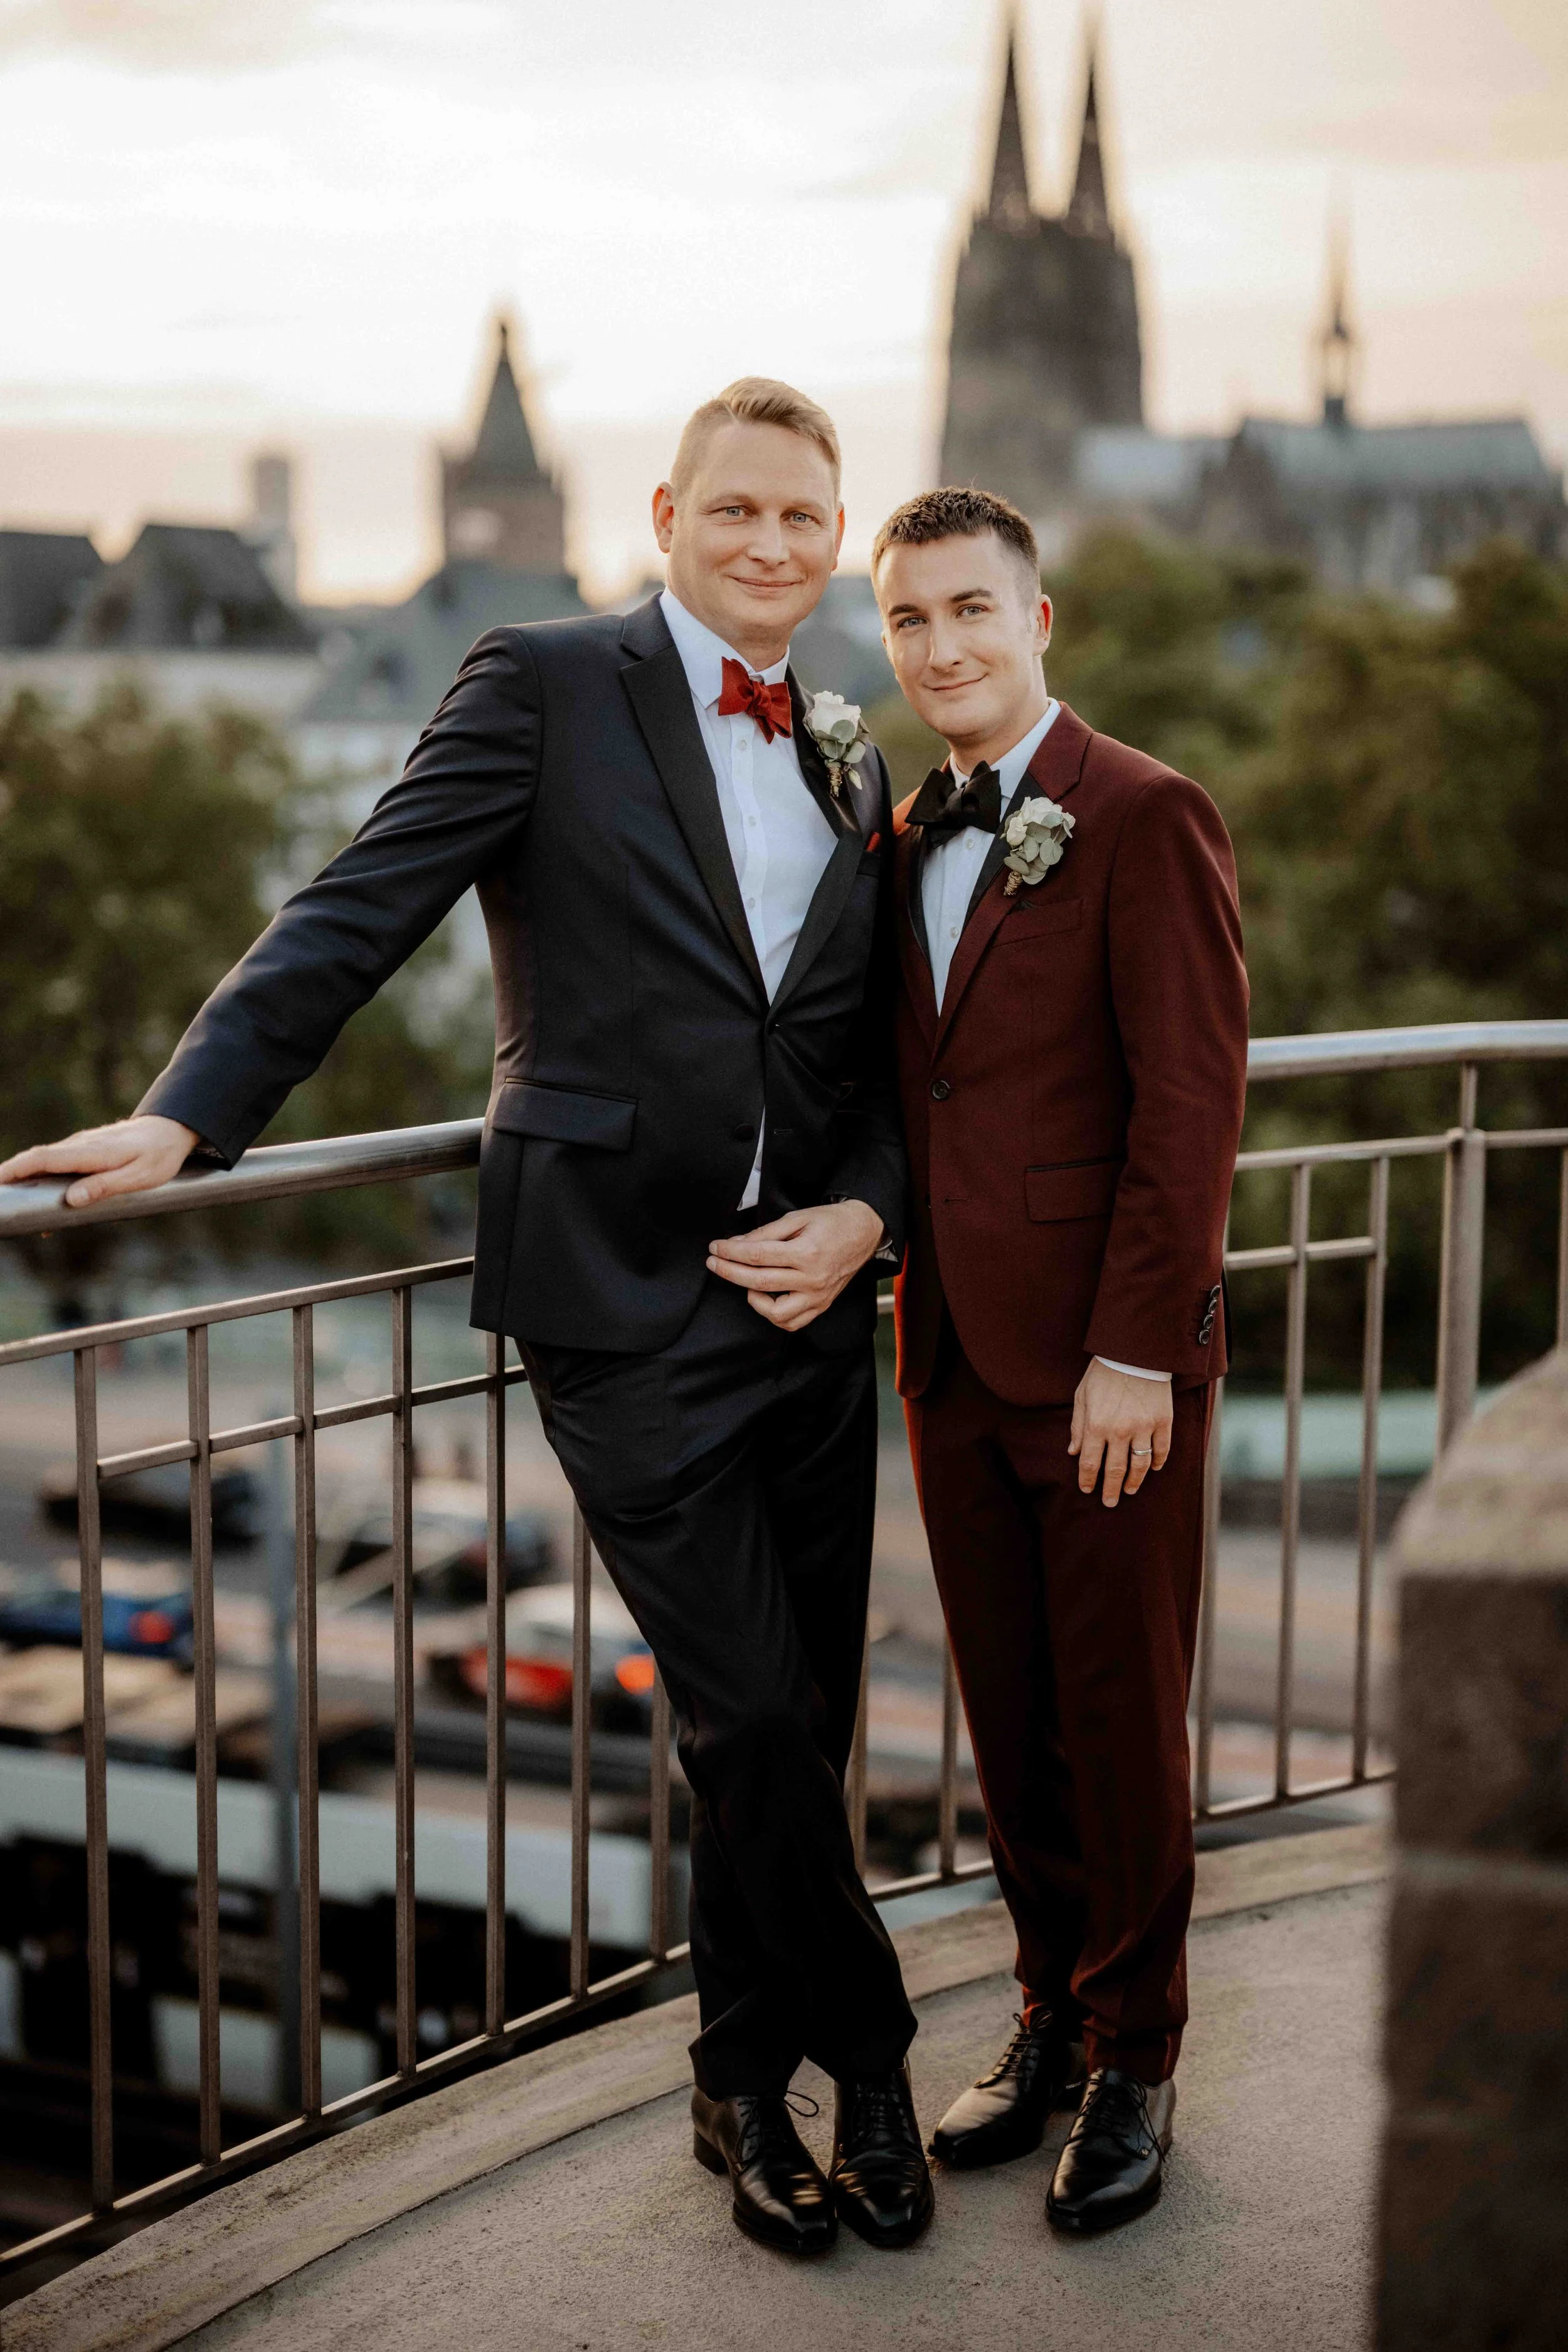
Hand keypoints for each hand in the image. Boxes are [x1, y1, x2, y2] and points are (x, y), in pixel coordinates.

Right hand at [0, 1115, 199, 1208]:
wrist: (171, 1129)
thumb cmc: (159, 1156)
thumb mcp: (140, 1177)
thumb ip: (105, 1187)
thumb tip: (72, 1200)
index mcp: (90, 1153)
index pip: (43, 1159)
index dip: (16, 1170)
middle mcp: (80, 1145)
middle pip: (37, 1159)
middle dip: (12, 1176)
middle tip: (1, 1198)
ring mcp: (82, 1145)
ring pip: (46, 1160)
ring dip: (26, 1176)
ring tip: (14, 1201)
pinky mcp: (86, 1149)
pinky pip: (58, 1161)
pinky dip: (42, 1173)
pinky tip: (42, 1193)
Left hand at [706, 1199, 884, 1332]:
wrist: (863, 1232)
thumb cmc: (831, 1222)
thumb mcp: (797, 1218)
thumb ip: (766, 1233)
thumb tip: (737, 1243)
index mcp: (806, 1252)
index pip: (757, 1255)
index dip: (731, 1252)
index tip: (716, 1247)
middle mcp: (812, 1279)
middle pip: (759, 1281)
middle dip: (729, 1271)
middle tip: (714, 1262)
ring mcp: (818, 1296)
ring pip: (775, 1312)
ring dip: (752, 1298)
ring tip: (745, 1281)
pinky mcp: (821, 1305)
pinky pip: (792, 1322)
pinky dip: (773, 1314)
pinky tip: (764, 1296)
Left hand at [1068, 1359, 1172, 1507]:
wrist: (1134, 1352)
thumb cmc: (1103, 1372)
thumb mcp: (1082, 1396)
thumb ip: (1078, 1426)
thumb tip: (1073, 1452)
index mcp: (1096, 1425)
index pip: (1090, 1463)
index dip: (1088, 1480)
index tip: (1087, 1489)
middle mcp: (1120, 1431)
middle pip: (1115, 1470)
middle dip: (1110, 1489)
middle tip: (1109, 1502)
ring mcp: (1144, 1427)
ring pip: (1140, 1465)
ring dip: (1134, 1481)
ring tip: (1130, 1490)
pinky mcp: (1163, 1421)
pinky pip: (1162, 1449)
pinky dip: (1157, 1462)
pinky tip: (1152, 1468)